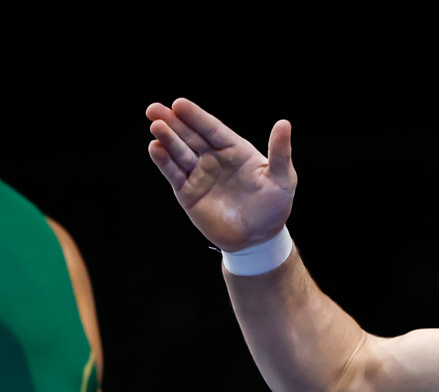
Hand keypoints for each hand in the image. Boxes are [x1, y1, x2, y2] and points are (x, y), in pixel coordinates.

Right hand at [145, 98, 294, 252]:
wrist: (259, 239)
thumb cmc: (274, 206)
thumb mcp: (282, 178)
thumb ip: (280, 152)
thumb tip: (284, 123)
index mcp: (235, 149)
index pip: (212, 128)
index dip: (196, 117)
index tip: (179, 104)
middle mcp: (214, 158)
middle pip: (190, 135)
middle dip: (173, 121)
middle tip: (154, 108)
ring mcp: (199, 174)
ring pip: (179, 152)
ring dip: (166, 139)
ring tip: (156, 126)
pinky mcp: (188, 192)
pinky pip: (174, 174)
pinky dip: (164, 162)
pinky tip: (155, 148)